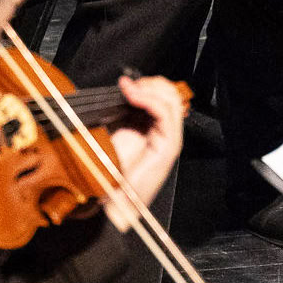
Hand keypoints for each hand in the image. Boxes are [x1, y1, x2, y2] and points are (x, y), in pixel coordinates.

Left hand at [102, 74, 186, 229]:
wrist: (113, 200)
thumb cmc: (111, 170)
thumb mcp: (114, 133)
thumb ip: (122, 112)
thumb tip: (121, 87)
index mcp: (156, 128)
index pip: (163, 95)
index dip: (147, 84)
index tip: (125, 82)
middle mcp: (167, 132)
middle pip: (171, 94)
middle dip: (150, 83)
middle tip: (128, 85)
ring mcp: (170, 139)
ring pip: (171, 101)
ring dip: (148, 89)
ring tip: (129, 89)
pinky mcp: (168, 146)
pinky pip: (165, 114)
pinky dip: (149, 100)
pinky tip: (133, 97)